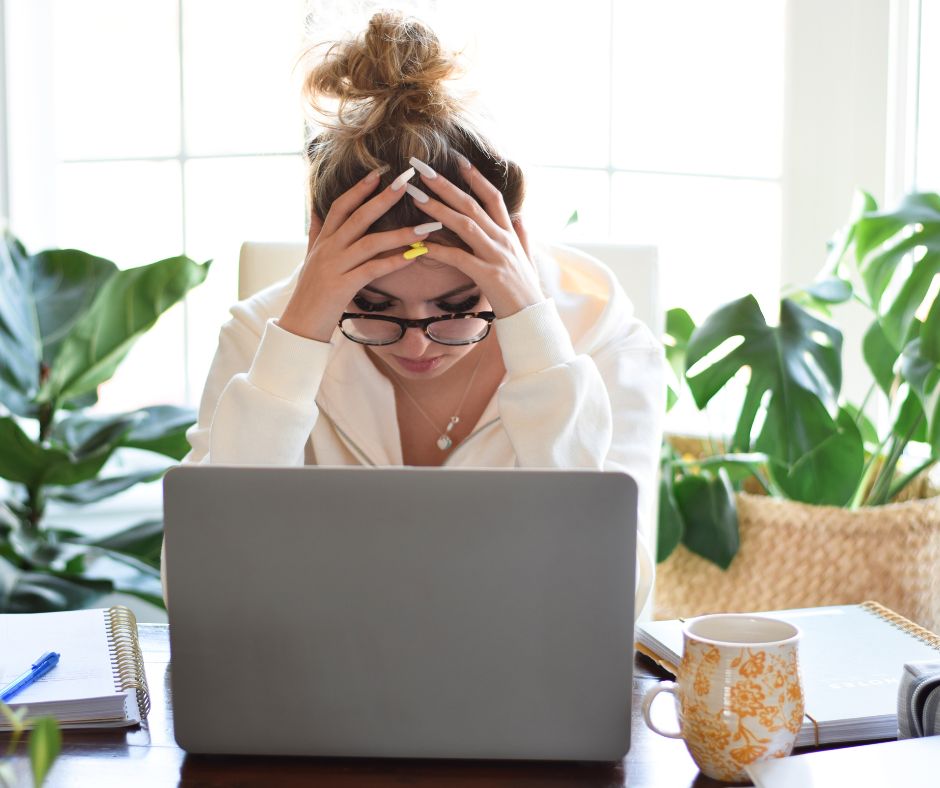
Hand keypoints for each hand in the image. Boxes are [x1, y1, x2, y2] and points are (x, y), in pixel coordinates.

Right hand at [278, 170, 424, 341]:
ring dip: (400, 233)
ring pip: (370, 243)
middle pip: (358, 216)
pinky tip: (414, 256)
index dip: (359, 188)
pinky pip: (373, 270)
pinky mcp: (343, 286)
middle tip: (406, 181)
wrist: (299, 325)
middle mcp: (328, 249)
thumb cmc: (310, 293)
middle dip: (383, 198)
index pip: (341, 206)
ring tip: (426, 226)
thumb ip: (316, 232)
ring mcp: (335, 267)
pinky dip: (394, 261)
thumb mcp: (310, 258)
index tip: (378, 172)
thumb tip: (315, 209)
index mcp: (323, 241)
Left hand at [409, 161, 543, 317]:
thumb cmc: (526, 290)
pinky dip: (439, 249)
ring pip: (465, 225)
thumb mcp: (528, 258)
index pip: (494, 197)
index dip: (476, 178)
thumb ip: (523, 236)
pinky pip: (459, 257)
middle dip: (446, 185)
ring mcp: (496, 256)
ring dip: (438, 209)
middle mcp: (503, 240)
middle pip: (472, 205)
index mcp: (511, 234)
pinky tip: (420, 244)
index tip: (458, 160)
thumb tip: (520, 216)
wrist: (532, 318)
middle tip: (422, 169)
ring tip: (416, 196)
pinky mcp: (487, 275)